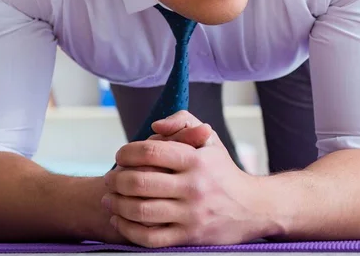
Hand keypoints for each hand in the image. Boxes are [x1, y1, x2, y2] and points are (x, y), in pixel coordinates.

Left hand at [109, 111, 214, 228]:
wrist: (251, 207)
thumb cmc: (222, 170)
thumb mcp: (209, 138)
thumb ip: (182, 121)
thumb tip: (155, 126)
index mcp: (195, 160)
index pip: (151, 151)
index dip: (128, 152)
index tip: (120, 156)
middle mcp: (193, 187)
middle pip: (141, 182)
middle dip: (116, 179)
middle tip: (108, 178)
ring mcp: (190, 214)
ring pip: (141, 211)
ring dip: (117, 204)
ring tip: (109, 198)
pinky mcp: (188, 237)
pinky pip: (150, 238)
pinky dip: (128, 230)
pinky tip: (119, 220)